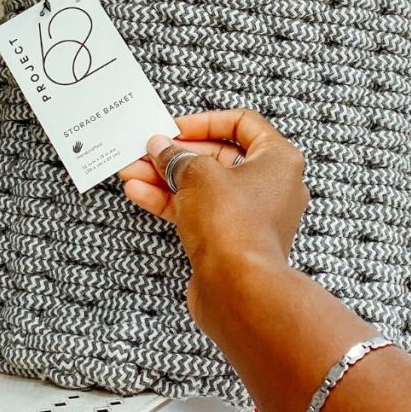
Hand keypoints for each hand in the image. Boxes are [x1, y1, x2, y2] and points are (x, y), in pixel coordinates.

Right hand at [117, 109, 309, 332]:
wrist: (239, 289)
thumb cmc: (234, 226)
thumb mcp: (199, 175)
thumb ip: (177, 156)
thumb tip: (162, 148)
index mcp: (278, 160)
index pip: (242, 123)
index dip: (205, 122)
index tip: (175, 128)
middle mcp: (271, 186)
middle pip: (218, 157)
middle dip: (177, 154)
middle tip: (147, 151)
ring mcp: (251, 215)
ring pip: (203, 186)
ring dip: (166, 177)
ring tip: (132, 171)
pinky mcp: (231, 240)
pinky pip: (199, 211)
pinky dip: (171, 201)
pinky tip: (140, 193)